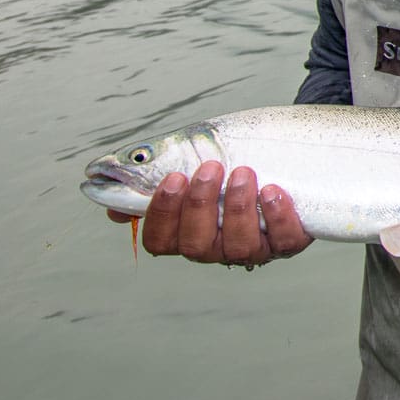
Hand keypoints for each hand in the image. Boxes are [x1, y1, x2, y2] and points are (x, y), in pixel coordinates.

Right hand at [106, 161, 311, 266]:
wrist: (278, 153)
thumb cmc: (226, 159)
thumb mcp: (190, 161)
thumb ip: (158, 177)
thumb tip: (111, 205)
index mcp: (184, 230)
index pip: (158, 240)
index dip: (161, 215)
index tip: (172, 178)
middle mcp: (215, 246)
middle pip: (195, 245)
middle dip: (200, 206)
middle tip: (209, 168)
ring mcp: (252, 246)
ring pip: (238, 246)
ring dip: (237, 207)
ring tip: (243, 172)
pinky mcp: (288, 240)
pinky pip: (284, 242)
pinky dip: (277, 216)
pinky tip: (272, 190)